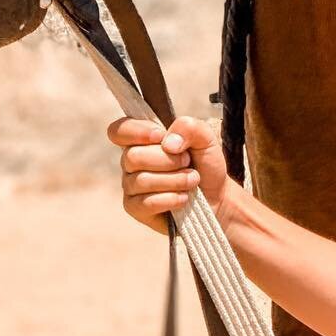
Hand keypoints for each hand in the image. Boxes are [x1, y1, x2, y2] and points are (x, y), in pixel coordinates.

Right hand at [107, 113, 229, 233]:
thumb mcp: (205, 138)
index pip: (119, 130)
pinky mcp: (136, 208)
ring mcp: (131, 185)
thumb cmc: (205, 163)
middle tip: (187, 162)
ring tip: (192, 180)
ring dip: (175, 180)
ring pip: (141, 180)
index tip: (160, 136)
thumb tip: (168, 143)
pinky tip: (184, 198)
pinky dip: (171, 199)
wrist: (216, 195)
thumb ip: (188, 128)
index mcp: (143, 139)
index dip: (136, 131)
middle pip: (133, 157)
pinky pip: (145, 203)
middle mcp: (131, 161)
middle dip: (168, 160)